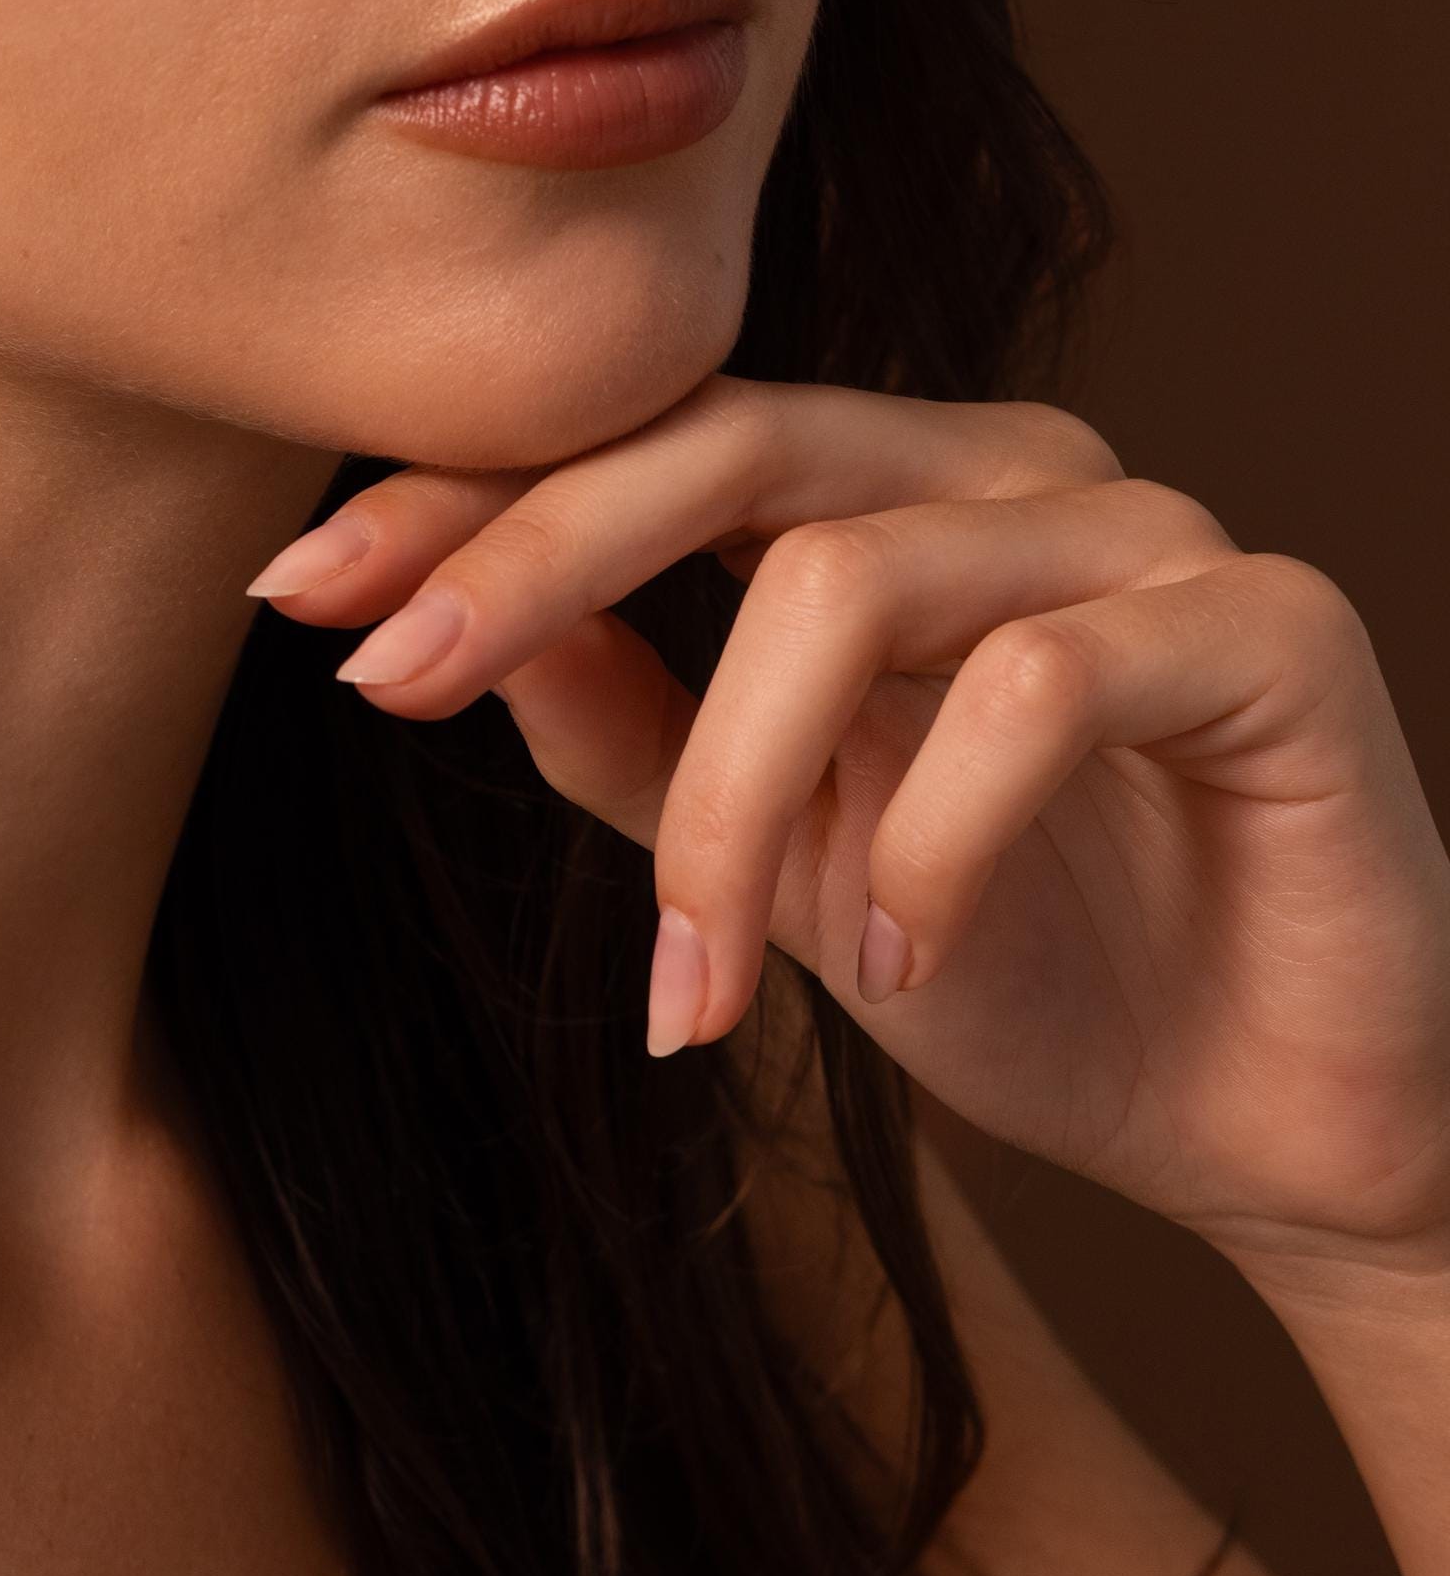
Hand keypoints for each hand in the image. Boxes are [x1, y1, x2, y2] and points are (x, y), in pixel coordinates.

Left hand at [246, 375, 1449, 1282]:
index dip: (464, 502)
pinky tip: (896, 963)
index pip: (641, 445)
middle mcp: (996, 472)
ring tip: (712, 965)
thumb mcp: (770, 859)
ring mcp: (1139, 529)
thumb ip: (629, 732)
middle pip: (723, 448)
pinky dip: (927, 836)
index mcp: (876, 497)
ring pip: (852, 580)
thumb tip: (449, 635)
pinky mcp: (1265, 626)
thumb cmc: (1016, 972)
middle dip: (530, 557)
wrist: (1276, 1130)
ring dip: (738, 794)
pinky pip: (1044, 682)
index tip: (298, 593)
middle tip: (393, 674)